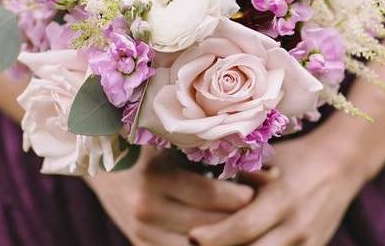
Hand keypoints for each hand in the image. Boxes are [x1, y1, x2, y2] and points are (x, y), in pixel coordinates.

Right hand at [86, 148, 254, 244]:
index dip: (244, 194)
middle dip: (242, 219)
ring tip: (249, 224)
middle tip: (265, 209)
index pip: (212, 195)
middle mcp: (147, 209)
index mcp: (157, 178)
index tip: (263, 187)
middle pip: (210, 225)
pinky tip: (225, 235)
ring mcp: (143, 234)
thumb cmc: (153, 153)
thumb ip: (224, 157)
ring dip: (229, 237)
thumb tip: (274, 174)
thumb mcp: (183, 148)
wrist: (109, 175)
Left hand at [189, 131, 366, 245]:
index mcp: (283, 198)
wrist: (342, 164)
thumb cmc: (296, 157)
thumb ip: (239, 175)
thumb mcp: (268, 160)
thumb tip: (199, 186)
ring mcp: (308, 244)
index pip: (245, 225)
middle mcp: (296, 227)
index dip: (216, 235)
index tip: (192, 236)